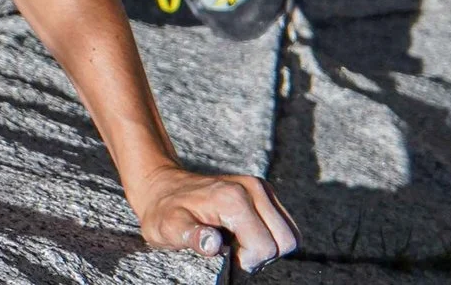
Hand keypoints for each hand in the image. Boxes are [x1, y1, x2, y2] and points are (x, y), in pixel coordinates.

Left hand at [130, 166, 299, 272]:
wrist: (161, 187)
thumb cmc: (163, 212)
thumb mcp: (168, 227)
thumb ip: (192, 236)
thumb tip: (213, 244)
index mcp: (234, 199)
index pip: (265, 247)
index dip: (248, 262)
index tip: (225, 257)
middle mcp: (253, 189)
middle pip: (286, 241)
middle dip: (263, 256)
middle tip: (234, 254)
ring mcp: (261, 188)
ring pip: (289, 234)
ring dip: (268, 246)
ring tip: (237, 245)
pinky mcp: (264, 192)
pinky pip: (284, 225)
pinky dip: (269, 237)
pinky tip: (243, 235)